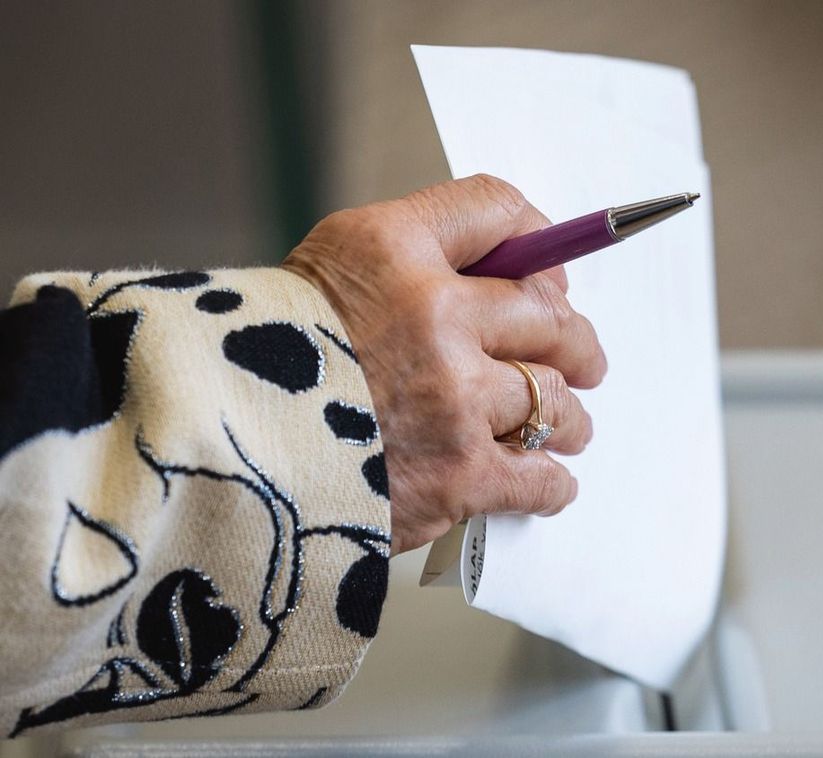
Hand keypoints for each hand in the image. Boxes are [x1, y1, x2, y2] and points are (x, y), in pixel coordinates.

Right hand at [283, 175, 605, 554]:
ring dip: (570, 415)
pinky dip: (553, 483)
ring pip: (555, 398)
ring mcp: (454, 399)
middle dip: (575, 340)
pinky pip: (540, 477)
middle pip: (550, 314)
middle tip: (584, 357)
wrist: (203, 451)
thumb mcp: (323, 269)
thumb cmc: (257, 358)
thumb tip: (513, 274)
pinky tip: (552, 483)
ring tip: (570, 425)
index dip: (538, 239)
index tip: (550, 269)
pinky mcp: (458, 475)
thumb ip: (411, 259)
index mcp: (395, 248)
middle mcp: (437, 315)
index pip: (499, 211)